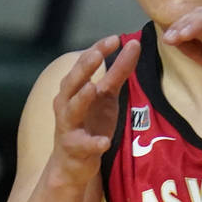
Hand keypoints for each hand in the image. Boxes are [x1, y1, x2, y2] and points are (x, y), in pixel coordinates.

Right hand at [51, 35, 140, 185]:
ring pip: (71, 111)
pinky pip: (83, 145)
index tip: (114, 38)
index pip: (83, 64)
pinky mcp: (75, 149)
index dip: (97, 50)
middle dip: (83, 68)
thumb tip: (134, 44)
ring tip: (93, 88)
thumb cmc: (90, 122)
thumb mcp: (106, 95)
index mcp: (74, 88)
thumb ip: (118, 71)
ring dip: (81, 99)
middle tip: (97, 55)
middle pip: (71, 83)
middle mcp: (66, 104)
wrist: (72, 163)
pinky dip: (93, 143)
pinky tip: (104, 142)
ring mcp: (68, 127)